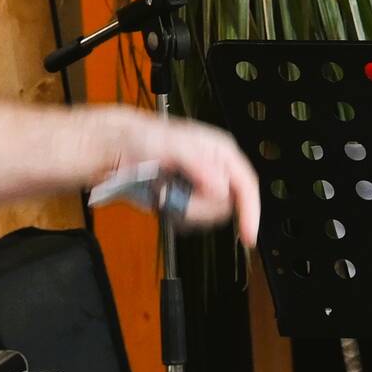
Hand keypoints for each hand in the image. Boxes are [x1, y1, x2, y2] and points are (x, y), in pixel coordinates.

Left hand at [89, 110, 263, 245]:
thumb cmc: (146, 138)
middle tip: (176, 194)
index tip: (248, 234)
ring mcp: (202, 187)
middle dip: (200, 207)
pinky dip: (175, 213)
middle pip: (226, 206)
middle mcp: (216, 170)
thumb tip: (220, 187)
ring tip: (165, 191)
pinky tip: (163, 197)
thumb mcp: (174, 145)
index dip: (251, 211)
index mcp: (221, 152)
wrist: (120, 150)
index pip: (246, 185)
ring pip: (209, 216)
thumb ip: (200, 164)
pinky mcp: (188, 200)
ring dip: (185, 209)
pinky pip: (192, 219)